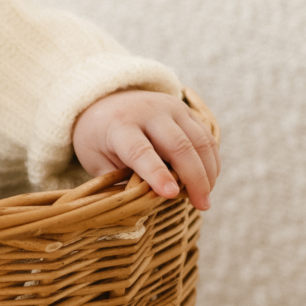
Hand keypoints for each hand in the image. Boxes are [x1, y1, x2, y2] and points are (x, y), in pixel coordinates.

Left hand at [72, 90, 219, 211]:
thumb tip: (140, 203)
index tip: (171, 194)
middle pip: (179, 146)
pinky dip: (211, 160)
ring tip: (205, 198)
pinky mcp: (185, 110)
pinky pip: (206, 136)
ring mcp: (170, 108)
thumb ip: (115, 180)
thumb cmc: (98, 138)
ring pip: (199, 140)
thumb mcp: (94, 159)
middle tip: (201, 205)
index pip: (140, 151)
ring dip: (208, 171)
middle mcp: (148, 113)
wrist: (105, 100)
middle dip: (194, 178)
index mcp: (119, 125)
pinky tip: (209, 180)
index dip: (156, 173)